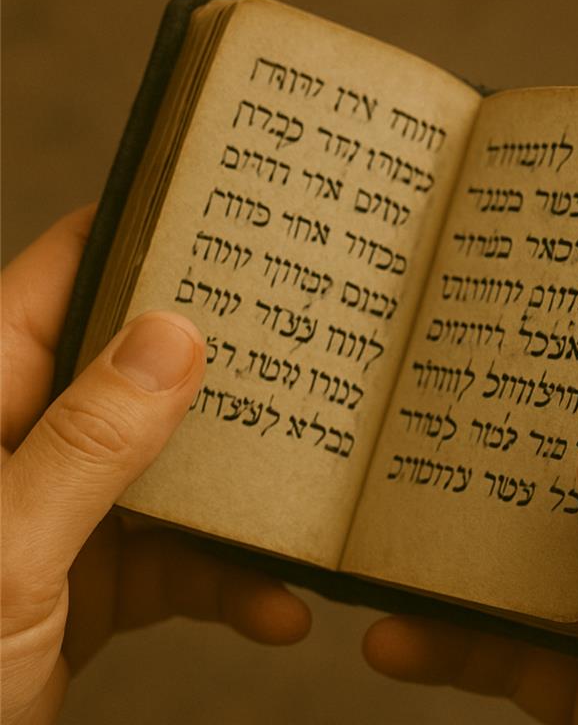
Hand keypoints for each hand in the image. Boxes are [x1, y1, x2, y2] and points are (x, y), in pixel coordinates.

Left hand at [1, 206, 310, 724]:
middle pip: (141, 369)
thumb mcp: (7, 549)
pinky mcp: (103, 572)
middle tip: (297, 342)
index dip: (134, 236)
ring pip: (177, 468)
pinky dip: (231, 584)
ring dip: (243, 499)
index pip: (62, 281)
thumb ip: (88, 443)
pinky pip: (183, 559)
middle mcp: (35, 441)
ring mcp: (73, 507)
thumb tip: (172, 337)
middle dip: (219, 364)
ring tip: (308, 503)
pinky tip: (275, 606)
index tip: (215, 211)